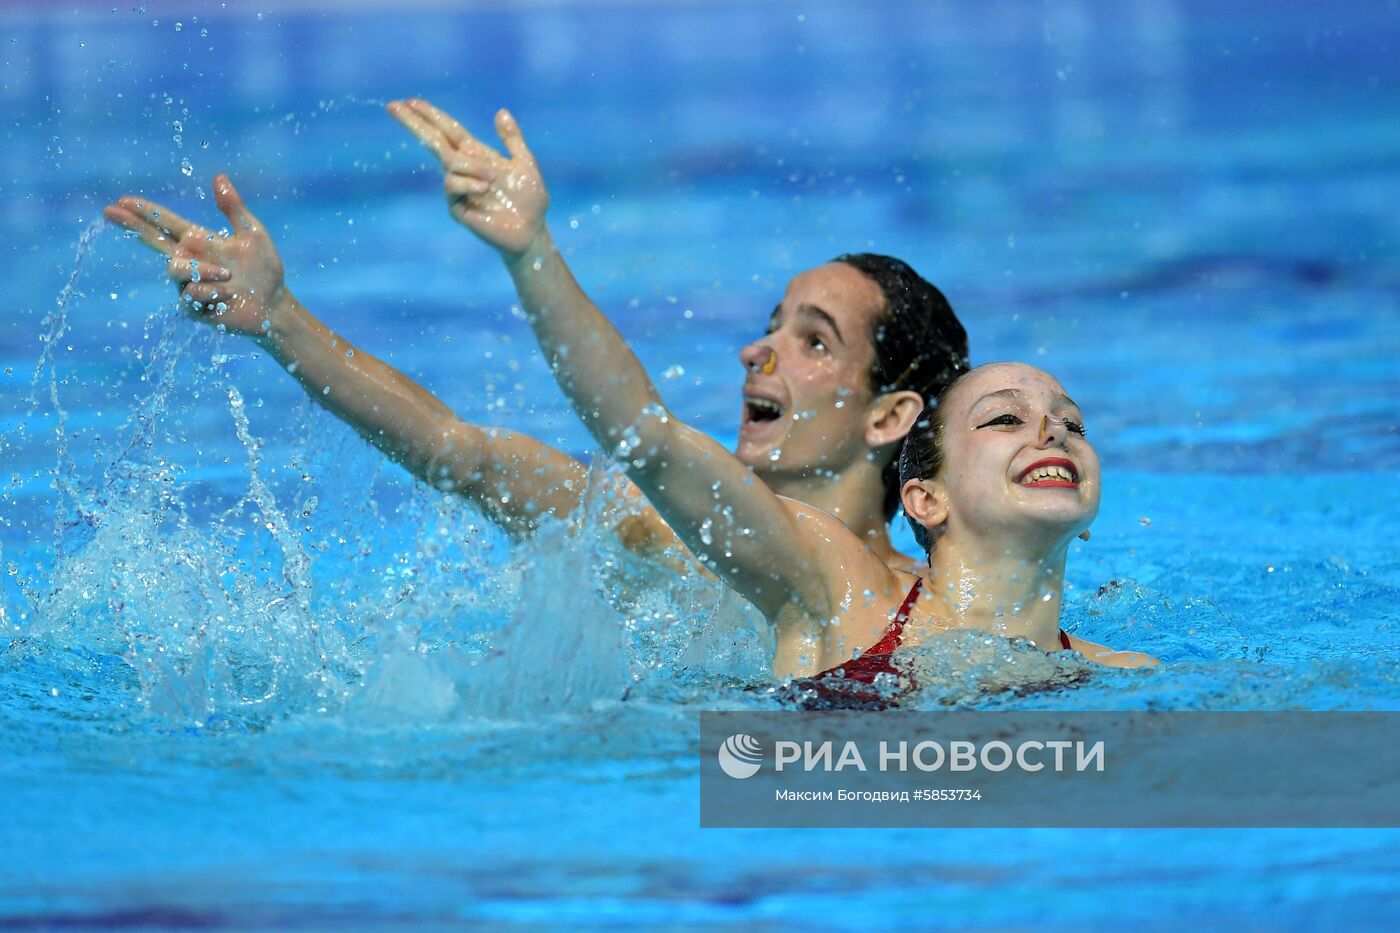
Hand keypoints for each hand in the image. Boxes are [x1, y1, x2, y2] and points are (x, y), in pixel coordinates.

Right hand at [103, 175, 288, 338]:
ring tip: (229, 275)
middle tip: (109, 211)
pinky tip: (231, 295)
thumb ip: (234, 209)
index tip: (122, 200)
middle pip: (152, 241)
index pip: (165, 222)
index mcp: (199, 240)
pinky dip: (214, 292)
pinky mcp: (193, 307)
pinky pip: (192, 294)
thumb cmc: (264, 269)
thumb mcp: (252, 234)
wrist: (274, 305)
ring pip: (177, 269)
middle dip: (132, 225)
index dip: (145, 211)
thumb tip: (219, 178)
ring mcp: (188, 284)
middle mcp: (189, 260)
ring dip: (204, 271)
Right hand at [388, 99, 547, 258]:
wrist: (531, 231)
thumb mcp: (525, 163)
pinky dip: (469, 183)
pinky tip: (484, 189)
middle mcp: (463, 170)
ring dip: (472, 166)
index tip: (411, 101)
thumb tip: (501, 112)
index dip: (431, 116)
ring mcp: (457, 189)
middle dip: (414, 123)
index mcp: (477, 155)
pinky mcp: (456, 207)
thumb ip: (513, 139)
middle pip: (432, 140)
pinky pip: (452, 185)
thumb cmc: (530, 200)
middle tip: (393, 106)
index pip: (448, 130)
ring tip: (493, 179)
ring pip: (449, 162)